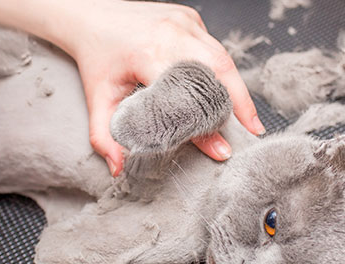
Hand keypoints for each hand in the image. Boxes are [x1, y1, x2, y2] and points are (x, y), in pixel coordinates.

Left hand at [59, 0, 264, 174]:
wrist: (91, 15)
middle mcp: (171, 33)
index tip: (220, 149)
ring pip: (221, 57)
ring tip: (248, 117)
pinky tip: (226, 91)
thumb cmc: (97, 57)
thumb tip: (118, 168)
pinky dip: (220, 70)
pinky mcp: (191, 18)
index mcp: (148, 53)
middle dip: (239, 103)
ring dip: (235, 87)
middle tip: (252, 132)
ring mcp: (185, 22)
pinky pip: (213, 47)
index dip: (205, 125)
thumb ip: (104, 137)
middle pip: (218, 71)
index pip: (187, 95)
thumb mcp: (96, 99)